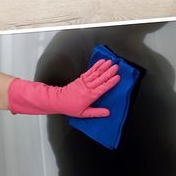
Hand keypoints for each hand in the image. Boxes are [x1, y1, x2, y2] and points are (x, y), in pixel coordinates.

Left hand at [6, 59, 120, 117]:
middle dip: (109, 72)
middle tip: (116, 66)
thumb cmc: (71, 108)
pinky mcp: (81, 79)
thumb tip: (107, 113)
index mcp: (90, 96)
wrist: (58, 101)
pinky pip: (90, 71)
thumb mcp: (84, 114)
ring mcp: (84, 82)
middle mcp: (88, 87)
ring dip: (104, 67)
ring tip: (110, 62)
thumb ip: (96, 113)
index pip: (103, 88)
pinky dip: (96, 66)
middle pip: (101, 78)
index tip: (117, 77)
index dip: (111, 82)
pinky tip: (101, 62)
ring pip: (96, 73)